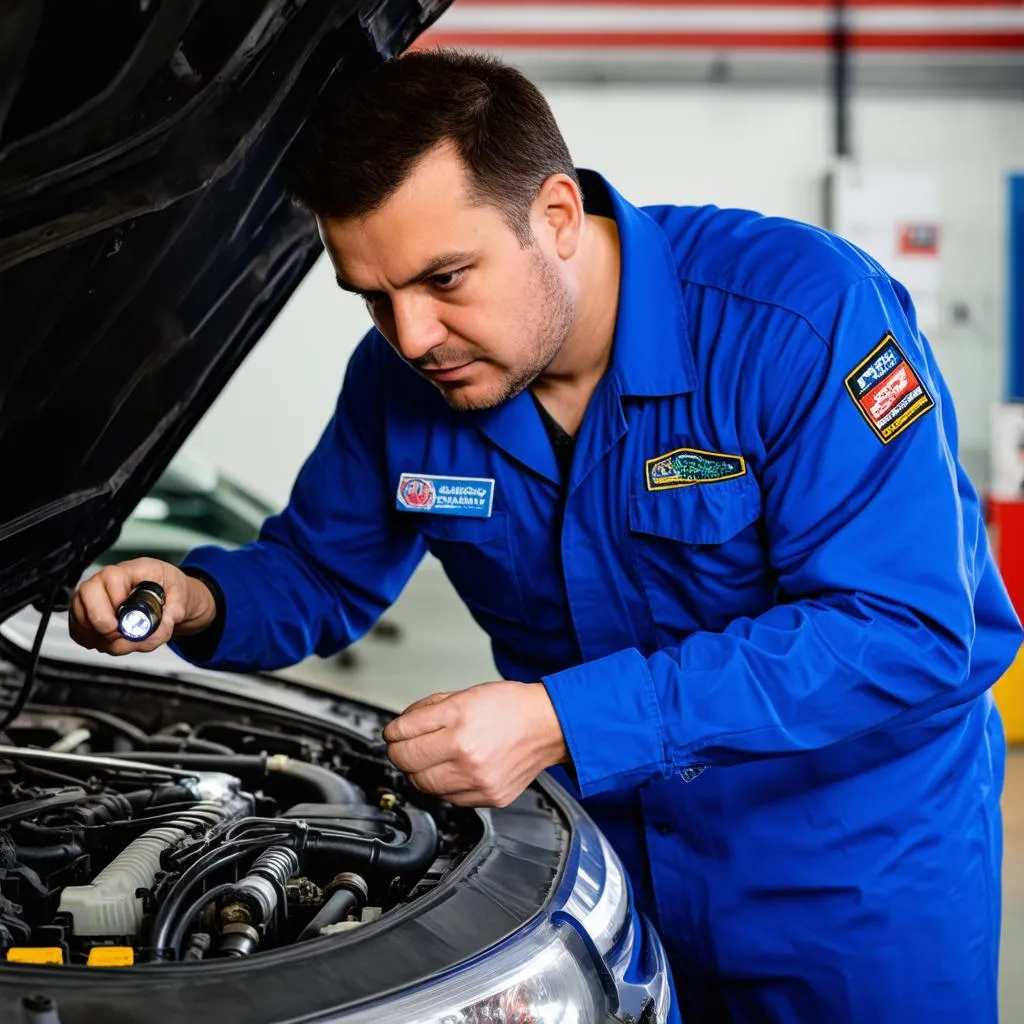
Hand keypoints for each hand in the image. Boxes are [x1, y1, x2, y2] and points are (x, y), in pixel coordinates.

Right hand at [69, 558, 216, 655]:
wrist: (173, 597)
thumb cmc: (174, 590)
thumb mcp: (182, 599)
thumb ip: (173, 615)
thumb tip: (160, 629)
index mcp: (134, 570)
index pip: (111, 578)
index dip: (115, 602)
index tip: (125, 622)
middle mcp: (108, 580)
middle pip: (85, 594)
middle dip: (100, 621)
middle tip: (118, 634)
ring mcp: (96, 595)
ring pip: (79, 613)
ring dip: (97, 635)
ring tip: (120, 642)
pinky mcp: (89, 611)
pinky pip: (77, 627)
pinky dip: (89, 640)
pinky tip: (107, 643)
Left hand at [383, 681, 567, 807]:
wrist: (549, 725)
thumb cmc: (511, 706)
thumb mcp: (466, 694)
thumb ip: (429, 710)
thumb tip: (400, 727)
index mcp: (459, 719)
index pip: (403, 733)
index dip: (392, 732)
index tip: (393, 733)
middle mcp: (466, 752)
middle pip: (407, 763)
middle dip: (400, 753)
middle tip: (406, 747)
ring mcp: (477, 779)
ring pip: (423, 785)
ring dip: (420, 772)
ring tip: (431, 759)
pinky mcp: (488, 797)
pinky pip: (449, 798)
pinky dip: (445, 786)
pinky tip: (454, 771)